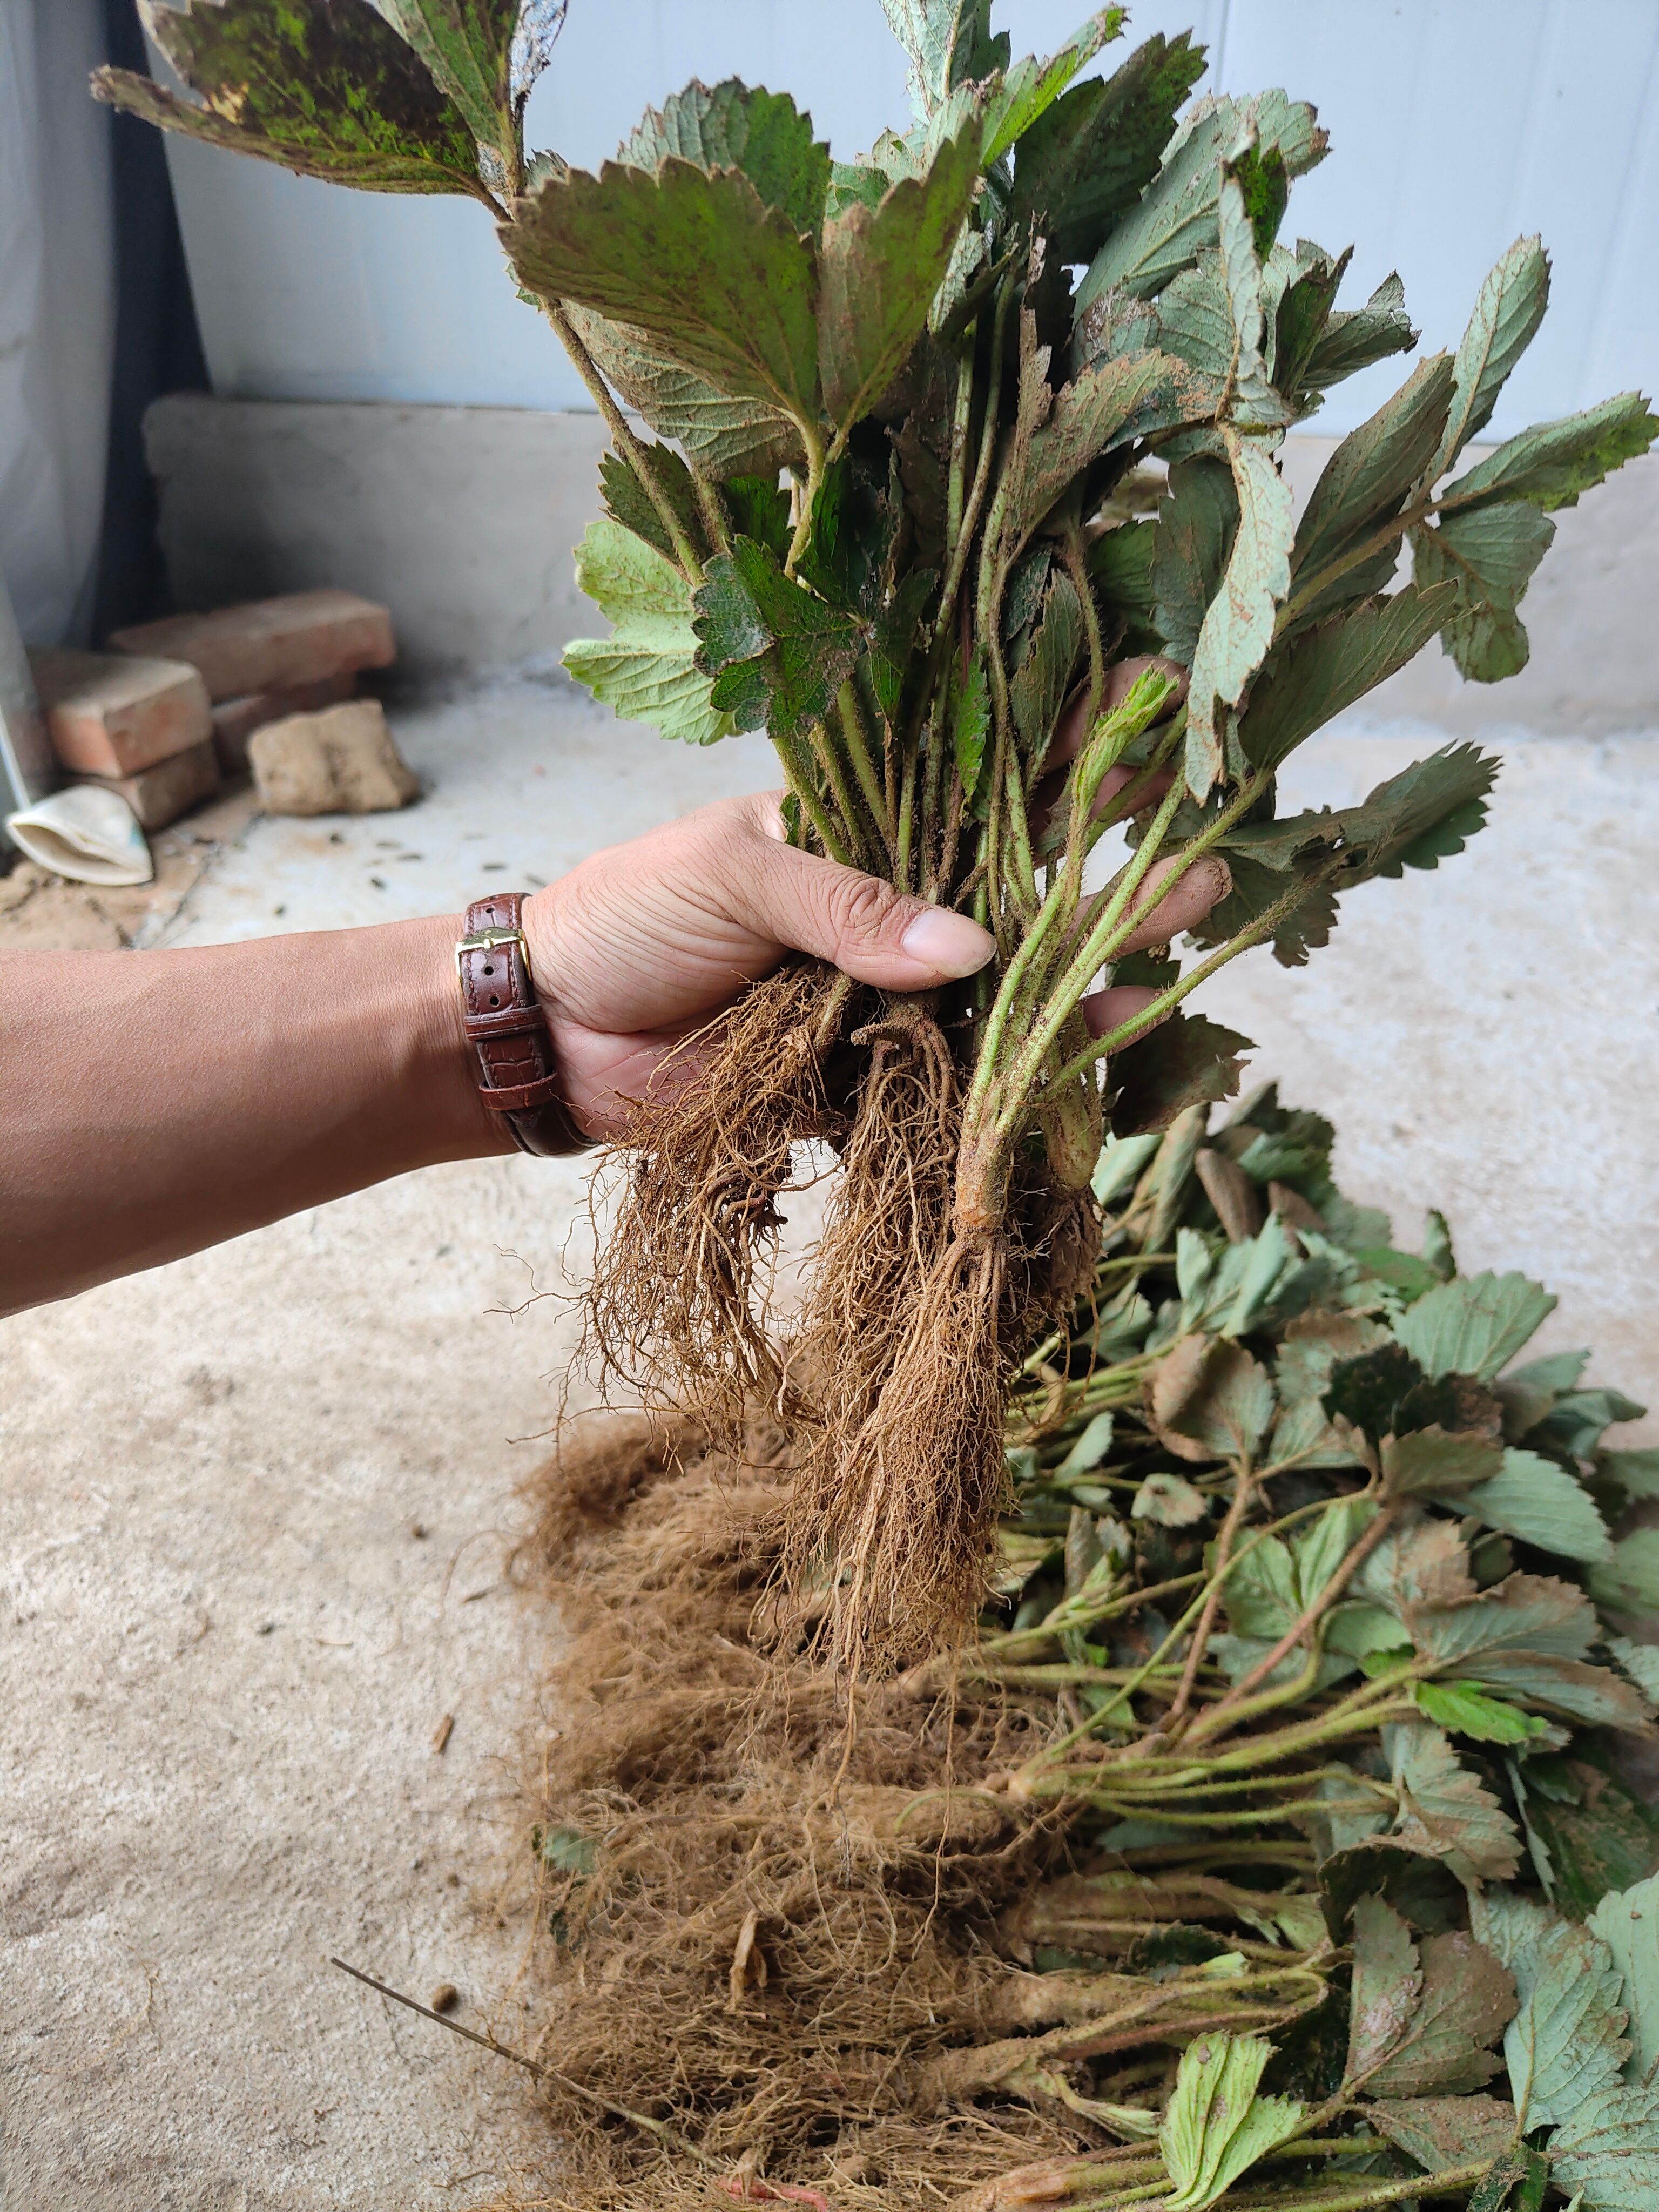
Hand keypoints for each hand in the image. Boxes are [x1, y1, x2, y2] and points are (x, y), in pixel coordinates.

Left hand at [523, 661, 1221, 1139]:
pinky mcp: (863, 1082)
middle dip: (1110, 884)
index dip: (1061, 760)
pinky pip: (952, 1082)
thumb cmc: (627, 918)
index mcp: (858, 833)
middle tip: (1203, 869)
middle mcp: (884, 913)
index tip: (1151, 723)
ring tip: (1173, 969)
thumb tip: (973, 950)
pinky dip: (1013, 1085)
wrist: (550, 1034)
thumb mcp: (733, 875)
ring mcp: (881, 1000)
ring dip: (1083, 986)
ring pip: (1002, 994)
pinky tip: (1089, 1070)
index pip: (975, 787)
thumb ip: (850, 908)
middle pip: (1018, 897)